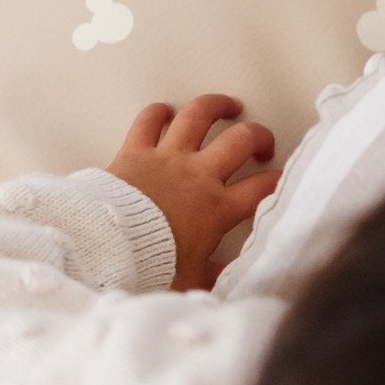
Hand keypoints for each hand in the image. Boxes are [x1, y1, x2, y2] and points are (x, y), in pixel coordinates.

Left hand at [107, 96, 278, 289]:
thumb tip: (222, 278)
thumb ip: (211, 275)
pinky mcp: (136, 151)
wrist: (105, 248)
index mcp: (217, 208)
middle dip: (258, 136)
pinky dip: (158, 112)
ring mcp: (168, 158)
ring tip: (229, 106)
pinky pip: (149, 121)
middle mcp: (198, 175)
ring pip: (200, 116)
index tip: (280, 179)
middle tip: (261, 143)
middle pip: (241, 140)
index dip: (277, 180)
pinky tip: (166, 111)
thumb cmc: (148, 264)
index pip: (262, 187)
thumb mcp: (189, 279)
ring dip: (217, 106)